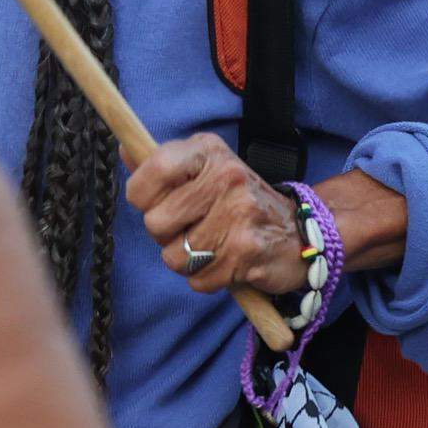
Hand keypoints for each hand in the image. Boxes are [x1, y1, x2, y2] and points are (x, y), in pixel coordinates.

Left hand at [124, 134, 305, 298]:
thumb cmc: (239, 202)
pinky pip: (198, 280)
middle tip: (193, 228)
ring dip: (187, 261)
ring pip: (174, 256)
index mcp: (209, 151)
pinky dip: (208, 278)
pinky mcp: (247, 252)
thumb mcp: (207, 169)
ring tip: (212, 246)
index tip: (157, 201)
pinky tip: (227, 262)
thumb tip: (126, 148)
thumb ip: (163, 163)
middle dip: (167, 235)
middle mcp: (226, 176)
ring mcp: (239, 214)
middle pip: (155, 222)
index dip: (142, 196)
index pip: (152, 170)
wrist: (301, 232)